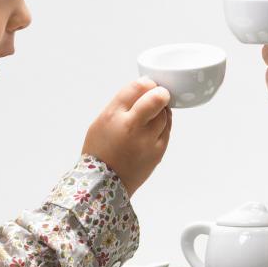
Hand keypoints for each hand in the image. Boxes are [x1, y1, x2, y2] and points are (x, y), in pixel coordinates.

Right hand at [82, 78, 171, 195]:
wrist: (103, 183)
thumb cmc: (100, 150)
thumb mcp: (101, 122)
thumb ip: (121, 105)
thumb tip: (143, 89)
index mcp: (113, 116)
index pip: (137, 88)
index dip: (146, 83)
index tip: (148, 85)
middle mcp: (131, 126)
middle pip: (156, 99)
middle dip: (160, 93)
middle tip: (159, 94)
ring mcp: (147, 140)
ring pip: (165, 114)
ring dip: (162, 109)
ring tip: (154, 112)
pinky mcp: (158, 151)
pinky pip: (167, 129)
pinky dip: (164, 123)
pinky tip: (156, 125)